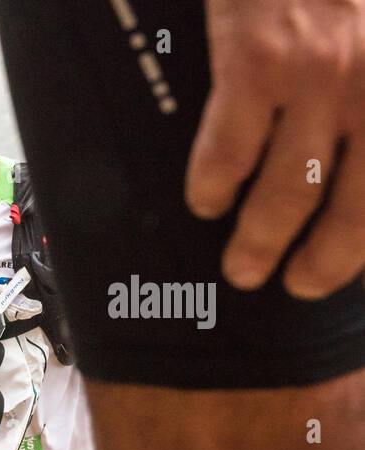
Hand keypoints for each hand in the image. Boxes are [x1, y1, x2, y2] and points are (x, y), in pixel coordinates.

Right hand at [186, 0, 364, 297]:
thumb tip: (351, 145)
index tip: (345, 265)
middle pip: (358, 204)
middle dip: (326, 257)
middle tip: (297, 283)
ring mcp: (323, 74)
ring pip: (291, 190)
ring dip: (262, 240)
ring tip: (244, 265)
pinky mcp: (260, 61)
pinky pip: (230, 150)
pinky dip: (212, 185)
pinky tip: (204, 200)